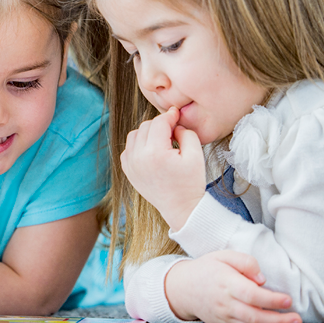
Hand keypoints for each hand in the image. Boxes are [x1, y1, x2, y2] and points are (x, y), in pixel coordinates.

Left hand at [120, 107, 205, 229]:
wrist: (180, 208)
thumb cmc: (190, 183)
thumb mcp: (196, 155)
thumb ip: (186, 133)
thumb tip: (174, 124)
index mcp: (155, 153)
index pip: (159, 122)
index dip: (169, 116)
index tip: (177, 114)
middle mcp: (138, 158)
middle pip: (145, 126)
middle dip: (160, 125)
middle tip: (173, 132)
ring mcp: (130, 165)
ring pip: (134, 135)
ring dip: (147, 133)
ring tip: (162, 141)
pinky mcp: (128, 171)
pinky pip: (128, 148)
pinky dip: (138, 145)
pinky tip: (152, 151)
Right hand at [165, 251, 301, 322]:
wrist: (181, 288)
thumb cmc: (207, 269)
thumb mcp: (223, 256)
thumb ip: (245, 262)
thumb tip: (262, 279)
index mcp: (226, 283)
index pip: (251, 294)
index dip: (271, 300)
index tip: (288, 300)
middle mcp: (224, 302)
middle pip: (253, 315)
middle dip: (278, 320)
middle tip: (297, 319)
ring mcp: (223, 316)